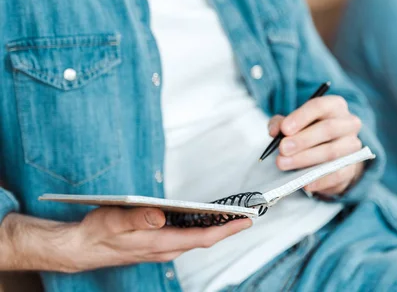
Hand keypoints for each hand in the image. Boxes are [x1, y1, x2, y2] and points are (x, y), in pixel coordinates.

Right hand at [0, 209, 251, 272]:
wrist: (81, 248)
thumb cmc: (97, 233)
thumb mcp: (114, 220)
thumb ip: (138, 218)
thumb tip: (161, 216)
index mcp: (160, 243)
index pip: (202, 238)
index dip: (227, 230)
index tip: (247, 220)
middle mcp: (165, 248)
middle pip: (204, 239)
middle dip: (228, 228)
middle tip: (249, 214)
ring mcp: (162, 248)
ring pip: (196, 238)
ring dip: (215, 228)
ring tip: (234, 214)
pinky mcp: (158, 244)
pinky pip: (186, 237)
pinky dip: (200, 227)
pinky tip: (204, 217)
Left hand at [268, 95, 364, 195]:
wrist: (329, 157)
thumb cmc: (309, 133)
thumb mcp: (294, 123)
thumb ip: (281, 124)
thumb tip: (275, 131)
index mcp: (334, 106)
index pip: (320, 106)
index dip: (301, 117)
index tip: (284, 129)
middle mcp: (348, 123)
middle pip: (328, 129)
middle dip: (303, 140)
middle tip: (283, 149)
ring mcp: (353, 146)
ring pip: (332, 151)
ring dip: (306, 159)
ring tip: (285, 164)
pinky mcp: (352, 168)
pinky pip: (338, 174)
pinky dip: (320, 179)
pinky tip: (305, 182)